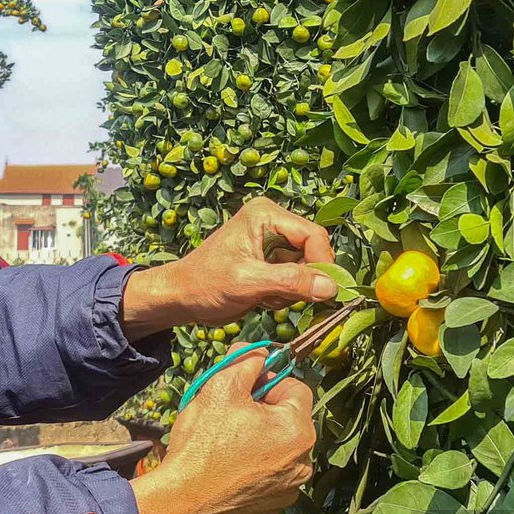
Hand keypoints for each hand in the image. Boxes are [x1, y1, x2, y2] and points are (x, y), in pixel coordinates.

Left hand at [121, 197, 335, 333]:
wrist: (182, 297)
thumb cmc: (206, 283)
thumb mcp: (249, 282)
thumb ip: (290, 281)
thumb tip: (331, 287)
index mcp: (266, 214)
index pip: (314, 235)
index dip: (322, 264)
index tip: (321, 293)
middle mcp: (273, 223)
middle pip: (313, 252)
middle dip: (301, 280)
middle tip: (276, 295)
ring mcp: (273, 243)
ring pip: (306, 270)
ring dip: (291, 291)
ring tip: (263, 296)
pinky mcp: (271, 262)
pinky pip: (295, 280)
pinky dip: (284, 295)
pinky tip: (261, 298)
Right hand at [130, 350, 314, 513]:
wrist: (180, 500)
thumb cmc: (202, 442)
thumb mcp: (220, 387)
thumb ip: (246, 362)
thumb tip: (259, 351)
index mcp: (298, 430)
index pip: (296, 388)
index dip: (269, 380)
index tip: (245, 387)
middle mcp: (304, 463)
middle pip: (289, 420)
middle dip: (264, 411)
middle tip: (231, 413)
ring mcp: (290, 489)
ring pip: (280, 449)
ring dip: (261, 440)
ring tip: (227, 442)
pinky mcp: (273, 508)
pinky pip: (271, 477)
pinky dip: (255, 468)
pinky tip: (230, 467)